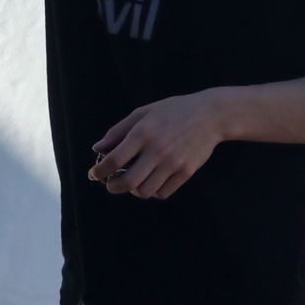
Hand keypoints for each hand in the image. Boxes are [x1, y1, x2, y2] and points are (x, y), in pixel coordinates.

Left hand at [88, 91, 225, 200]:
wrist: (210, 115)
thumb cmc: (172, 112)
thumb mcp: (143, 113)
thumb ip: (118, 132)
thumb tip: (97, 149)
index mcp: (143, 133)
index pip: (114, 160)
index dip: (99, 171)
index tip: (94, 174)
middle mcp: (157, 150)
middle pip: (128, 182)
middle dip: (114, 187)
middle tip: (111, 184)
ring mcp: (173, 163)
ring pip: (145, 191)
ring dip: (134, 190)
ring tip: (133, 182)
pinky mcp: (186, 172)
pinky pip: (163, 192)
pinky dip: (153, 191)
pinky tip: (151, 181)